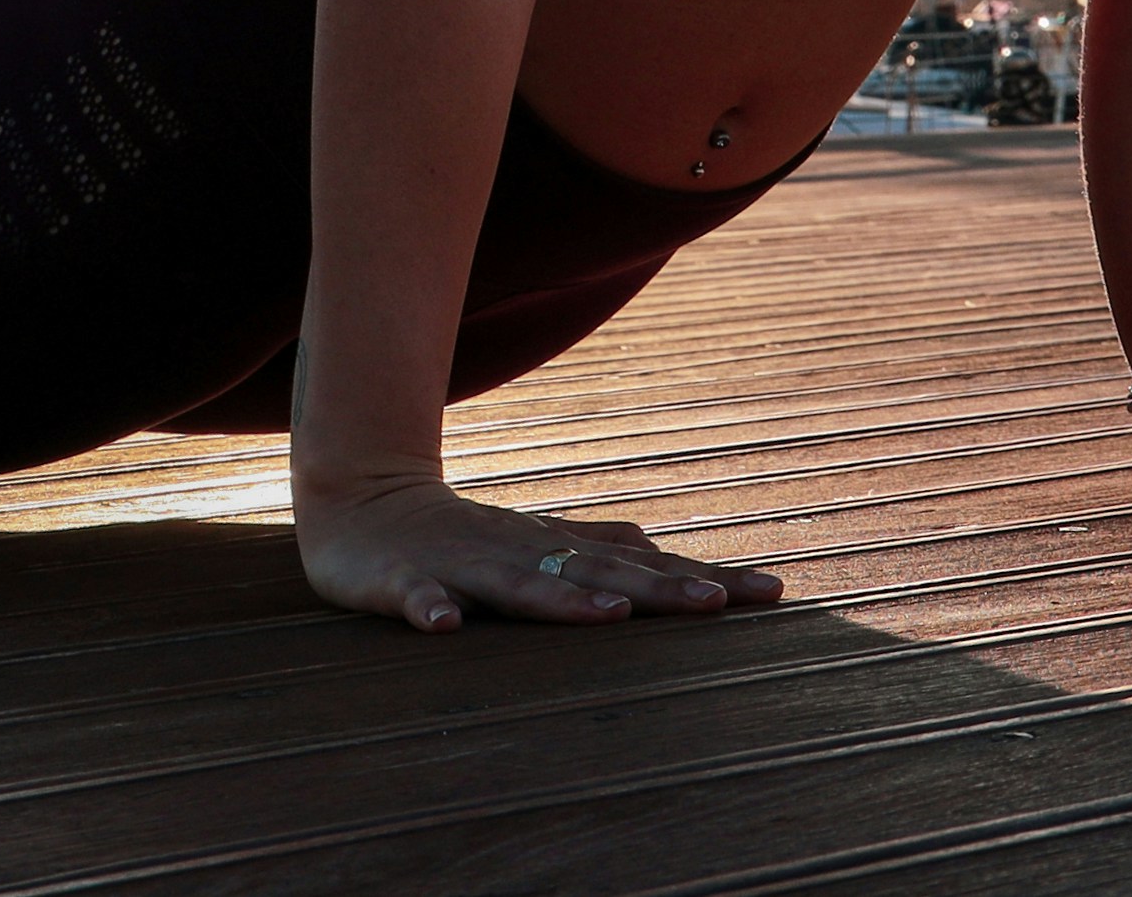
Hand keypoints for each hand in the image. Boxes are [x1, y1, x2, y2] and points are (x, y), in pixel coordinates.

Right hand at [294, 471, 787, 632]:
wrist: (358, 502)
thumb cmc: (459, 533)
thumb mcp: (533, 540)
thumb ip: (591, 545)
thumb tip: (654, 545)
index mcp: (555, 551)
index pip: (644, 568)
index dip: (704, 580)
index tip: (773, 595)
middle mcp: (522, 554)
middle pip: (599, 575)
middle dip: (658, 592)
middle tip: (718, 606)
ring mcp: (463, 566)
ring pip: (519, 586)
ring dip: (563, 601)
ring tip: (611, 617)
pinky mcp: (403, 580)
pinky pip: (417, 598)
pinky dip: (430, 610)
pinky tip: (444, 629)